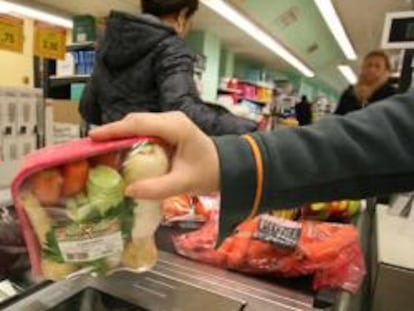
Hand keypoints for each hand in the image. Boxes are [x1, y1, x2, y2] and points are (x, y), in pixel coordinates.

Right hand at [89, 112, 219, 199]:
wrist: (227, 167)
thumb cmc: (209, 172)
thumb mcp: (184, 183)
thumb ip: (157, 188)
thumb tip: (128, 191)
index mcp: (175, 127)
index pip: (139, 124)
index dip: (114, 130)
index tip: (93, 137)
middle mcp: (171, 119)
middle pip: (135, 121)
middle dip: (113, 132)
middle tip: (91, 146)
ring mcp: (170, 122)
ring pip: (138, 124)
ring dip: (120, 134)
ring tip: (101, 148)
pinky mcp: (168, 129)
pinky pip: (144, 130)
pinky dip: (130, 138)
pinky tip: (119, 150)